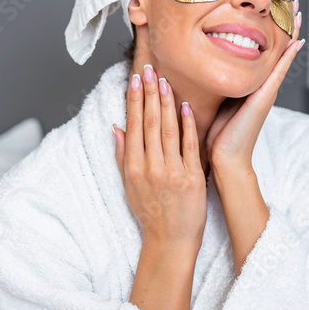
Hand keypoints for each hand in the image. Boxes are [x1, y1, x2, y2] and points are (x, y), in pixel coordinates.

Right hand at [114, 63, 207, 251]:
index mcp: (133, 167)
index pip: (132, 125)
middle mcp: (150, 167)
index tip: (135, 78)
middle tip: (150, 68)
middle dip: (149, 92)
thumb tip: (116, 127)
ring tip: (165, 80)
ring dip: (166, 102)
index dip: (133, 99)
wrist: (170, 241)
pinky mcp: (191, 177)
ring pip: (167, 129)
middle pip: (148, 122)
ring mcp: (171, 171)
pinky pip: (189, 145)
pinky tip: (186, 105)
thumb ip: (122, 154)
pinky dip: (187, 124)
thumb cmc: (149, 213)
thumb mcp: (128, 185)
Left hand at [206, 0, 304, 181]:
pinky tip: (296, 41)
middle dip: (287, 24)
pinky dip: (288, 56)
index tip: (275, 8)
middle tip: (295, 1)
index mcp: (253, 84)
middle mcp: (264, 85)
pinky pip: (279, 72)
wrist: (226, 158)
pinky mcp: (264, 98)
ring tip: (298, 12)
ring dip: (292, 32)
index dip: (273, 30)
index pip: (267, 51)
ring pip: (283, 55)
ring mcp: (267, 91)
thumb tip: (208, 67)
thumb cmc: (220, 134)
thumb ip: (220, 83)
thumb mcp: (219, 99)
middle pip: (280, 47)